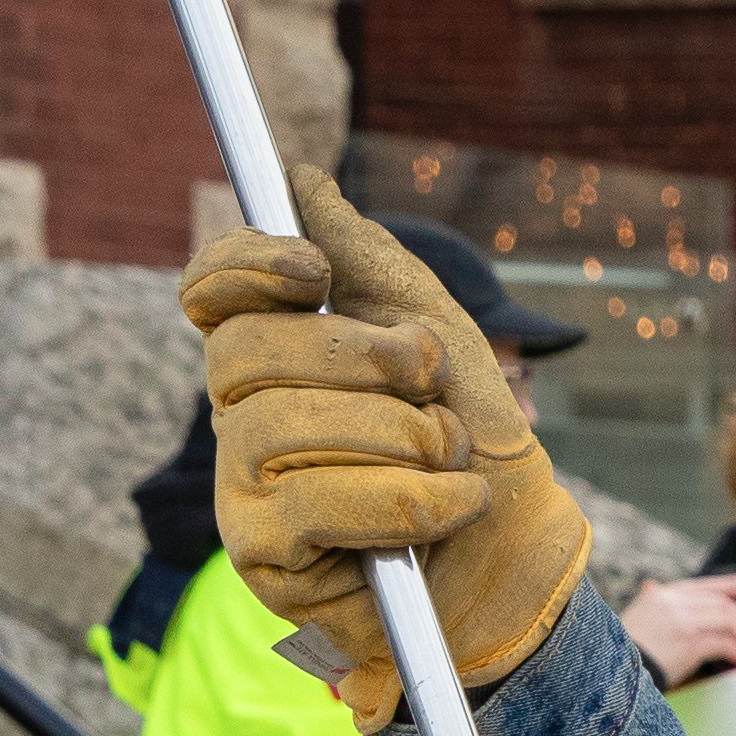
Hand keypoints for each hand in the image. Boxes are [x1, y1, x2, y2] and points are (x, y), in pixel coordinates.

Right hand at [183, 166, 593, 732]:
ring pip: (275, 427)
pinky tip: (452, 503)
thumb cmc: (474, 442)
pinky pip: (310, 504)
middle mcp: (241, 417)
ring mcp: (242, 488)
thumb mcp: (438, 333)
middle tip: (431, 381)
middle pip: (242, 352)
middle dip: (358, 356)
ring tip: (451, 453)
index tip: (314, 269)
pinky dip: (405, 498)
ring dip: (396, 435)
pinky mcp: (264, 557)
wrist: (523, 553)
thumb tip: (298, 178)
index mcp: (274, 355)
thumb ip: (368, 258)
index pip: (212, 291)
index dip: (244, 265)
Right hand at [622, 571, 735, 685]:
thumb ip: (651, 604)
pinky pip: (726, 642)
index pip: (704, 585)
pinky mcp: (689, 643)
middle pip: (722, 604)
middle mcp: (672, 603)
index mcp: (660, 596)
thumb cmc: (622, 655)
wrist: (609, 677)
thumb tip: (651, 584)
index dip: (731, 585)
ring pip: (729, 621)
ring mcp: (681, 621)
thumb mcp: (635, 620)